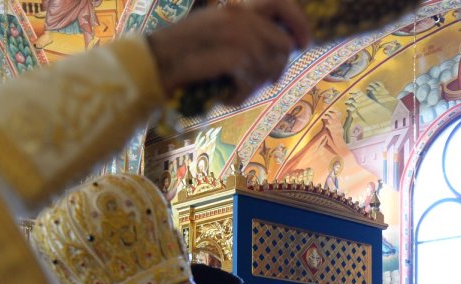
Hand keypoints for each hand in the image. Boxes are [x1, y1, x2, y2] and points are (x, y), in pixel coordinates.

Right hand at [145, 0, 310, 105]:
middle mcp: (241, 16)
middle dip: (276, 68)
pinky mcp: (234, 57)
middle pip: (283, 45)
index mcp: (237, 8)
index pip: (282, 4)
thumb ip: (246, 32)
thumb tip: (283, 45)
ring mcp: (239, 36)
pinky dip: (240, 95)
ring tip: (236, 88)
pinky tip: (225, 96)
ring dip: (256, 84)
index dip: (299, 24)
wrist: (156, 62)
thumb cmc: (183, 53)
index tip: (304, 43)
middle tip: (266, 81)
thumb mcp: (216, 31)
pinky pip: (253, 82)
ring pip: (271, 66)